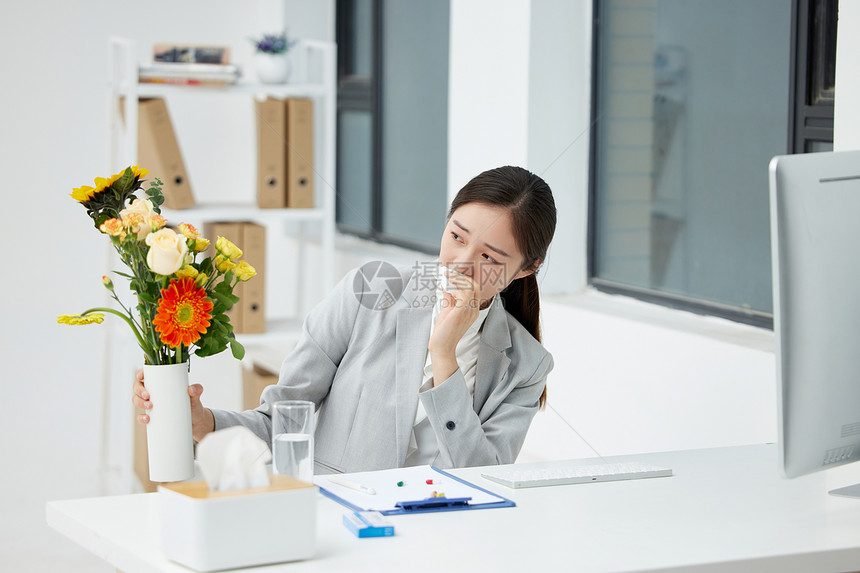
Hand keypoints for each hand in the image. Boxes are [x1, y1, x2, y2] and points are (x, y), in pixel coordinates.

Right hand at [133, 368, 214, 441]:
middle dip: (139, 390)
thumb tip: (191, 389)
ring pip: (136, 400)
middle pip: (137, 387)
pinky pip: (141, 416)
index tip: (141, 376)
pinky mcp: (151, 416)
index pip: (147, 374)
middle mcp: (153, 392)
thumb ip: (197, 390)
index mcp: (161, 382)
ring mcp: (150, 404)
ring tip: (150, 406)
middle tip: (148, 395)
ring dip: (139, 402)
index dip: (140, 374)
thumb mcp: (196, 395)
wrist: (195, 420)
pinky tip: (147, 419)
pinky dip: (141, 418)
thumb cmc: (192, 403)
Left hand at [427, 270, 478, 384]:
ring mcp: (470, 311)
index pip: (474, 288)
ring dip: (456, 280)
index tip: (450, 274)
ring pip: (470, 286)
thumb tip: (447, 285)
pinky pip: (463, 293)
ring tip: (446, 278)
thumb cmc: (444, 331)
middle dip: (461, 276)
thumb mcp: (447, 310)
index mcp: (472, 309)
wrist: (441, 346)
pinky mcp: (462, 312)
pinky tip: (447, 290)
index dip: (463, 279)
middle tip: (448, 274)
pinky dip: (455, 288)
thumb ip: (450, 298)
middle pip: (475, 285)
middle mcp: (474, 310)